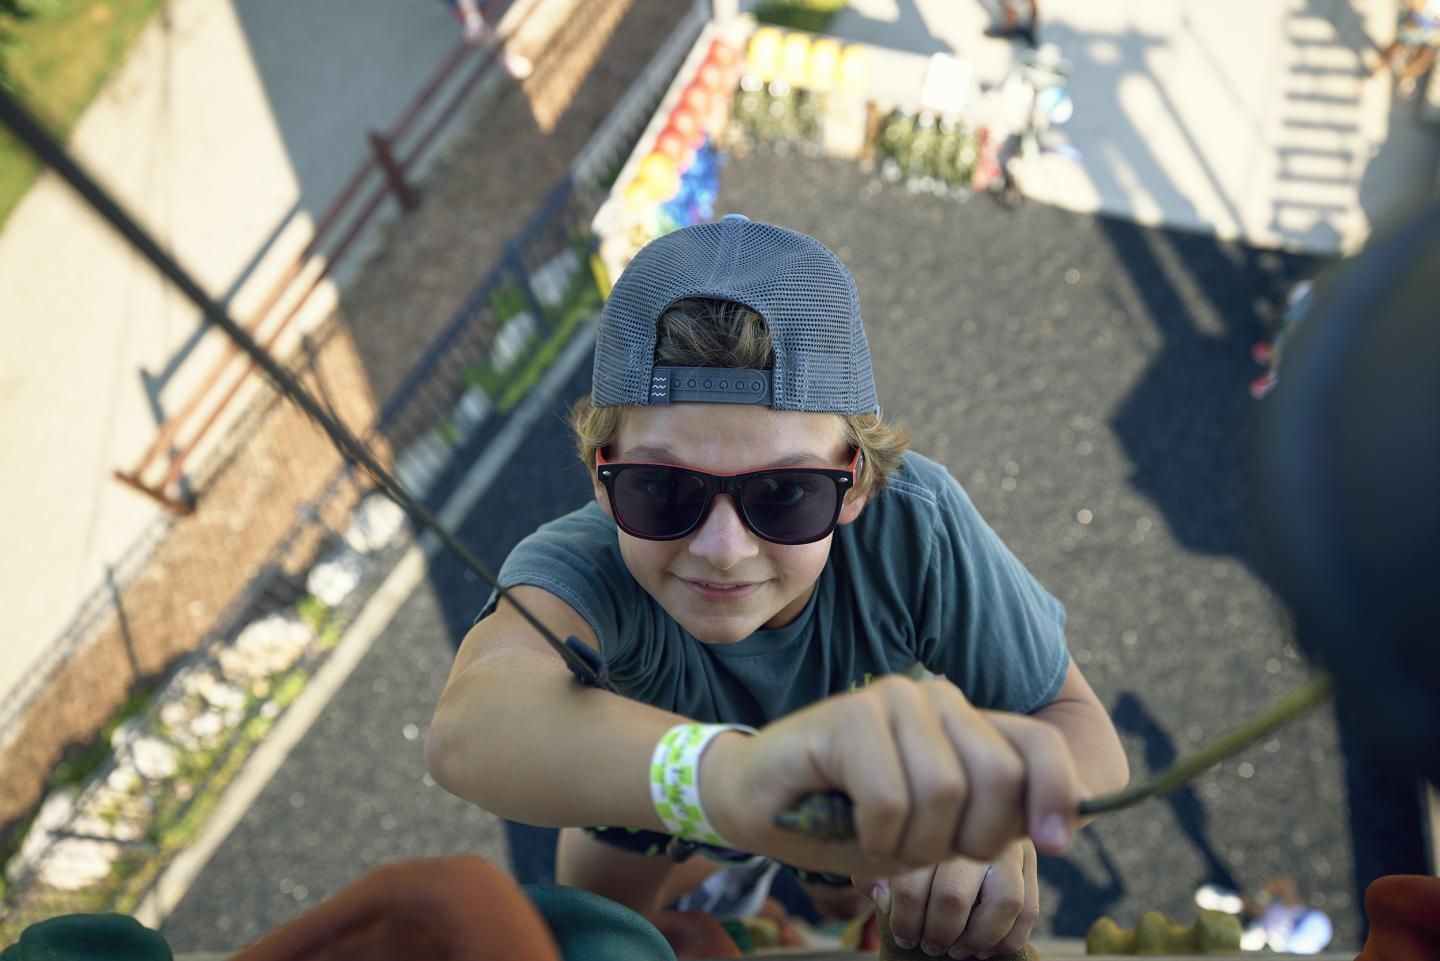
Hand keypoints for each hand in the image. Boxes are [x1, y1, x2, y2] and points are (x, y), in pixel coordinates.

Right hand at [700, 673, 1082, 878]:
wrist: (755, 804)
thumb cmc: (845, 821)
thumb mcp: (932, 832)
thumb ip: (989, 818)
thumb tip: (1060, 826)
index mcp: (965, 724)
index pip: (1038, 745)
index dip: (1059, 794)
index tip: (1056, 842)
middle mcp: (937, 698)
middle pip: (1000, 776)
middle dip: (969, 838)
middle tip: (920, 849)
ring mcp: (893, 699)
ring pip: (945, 791)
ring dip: (911, 844)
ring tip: (877, 838)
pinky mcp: (851, 714)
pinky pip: (892, 799)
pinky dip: (873, 836)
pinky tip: (849, 826)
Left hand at [856, 840, 1037, 958]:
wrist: (951, 811)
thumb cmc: (911, 842)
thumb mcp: (886, 848)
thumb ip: (877, 873)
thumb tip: (885, 900)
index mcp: (925, 823)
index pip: (911, 884)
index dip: (904, 921)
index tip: (903, 935)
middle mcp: (969, 827)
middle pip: (953, 895)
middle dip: (938, 933)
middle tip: (929, 945)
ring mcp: (1005, 843)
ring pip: (1002, 902)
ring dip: (976, 938)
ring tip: (956, 950)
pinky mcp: (1030, 859)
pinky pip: (1029, 909)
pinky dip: (1006, 939)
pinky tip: (984, 949)